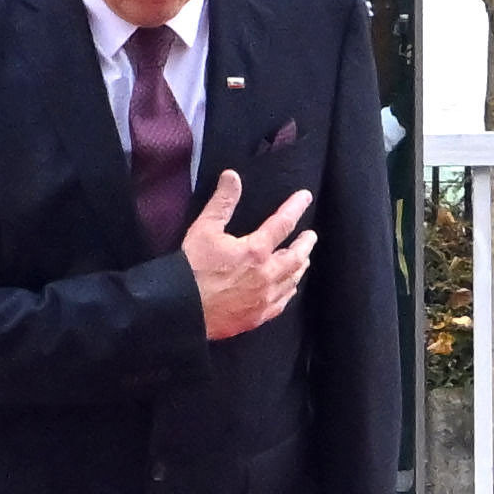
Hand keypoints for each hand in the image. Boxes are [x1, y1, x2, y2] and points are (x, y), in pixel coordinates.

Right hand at [184, 173, 316, 340]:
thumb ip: (222, 202)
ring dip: (299, 267)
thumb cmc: (192, 268)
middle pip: (296, 256)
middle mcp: (267, 275)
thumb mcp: (204, 228)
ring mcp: (264, 298)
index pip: (283, 223)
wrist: (182, 309)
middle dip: (305, 244)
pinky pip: (282, 302)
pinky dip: (289, 291)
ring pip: (292, 280)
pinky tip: (289, 289)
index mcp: (256, 251)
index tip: (305, 198)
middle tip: (310, 236)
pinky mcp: (258, 316)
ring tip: (303, 260)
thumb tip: (232, 176)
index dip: (295, 208)